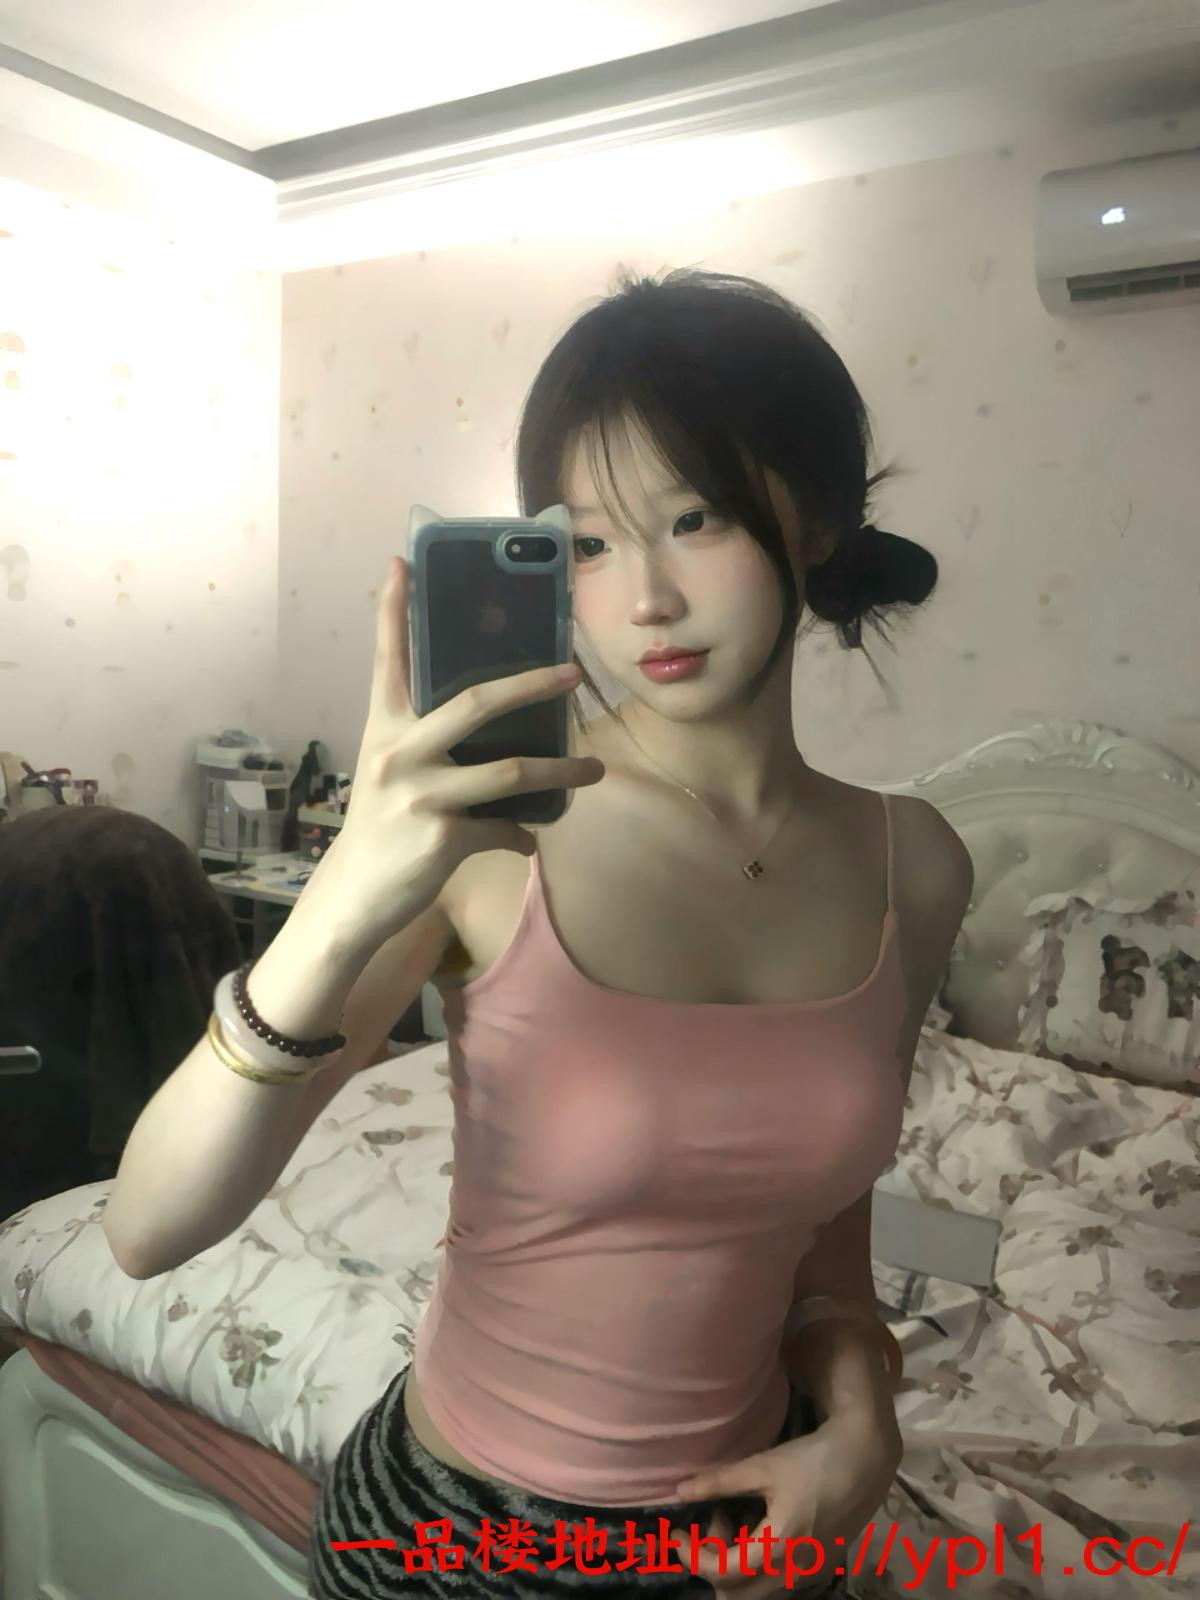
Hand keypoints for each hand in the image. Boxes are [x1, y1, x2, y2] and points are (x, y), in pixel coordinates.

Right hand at [308, 556, 604, 949]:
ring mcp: (421, 794)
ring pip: (510, 772)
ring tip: (595, 770)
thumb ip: (430, 745)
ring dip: (561, 772)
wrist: (354, 897)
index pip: (388, 659)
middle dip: (532, 684)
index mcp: (384, 728)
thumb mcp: (393, 774)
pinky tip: (527, 840)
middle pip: (476, 703)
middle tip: (572, 672)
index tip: (402, 562)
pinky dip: (521, 835)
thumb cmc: (381, 827)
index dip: (394, 610)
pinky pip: (503, 828)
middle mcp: (399, 752)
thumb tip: (499, 732)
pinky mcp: (442, 837)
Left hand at [666, 1406, 902, 1598]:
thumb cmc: (813, 1460)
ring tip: (735, 1519)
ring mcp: (810, 1574)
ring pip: (758, 1591)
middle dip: (714, 1563)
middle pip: (737, 1595)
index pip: (723, 1573)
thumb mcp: (763, 1466)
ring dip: (736, 1565)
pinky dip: (758, 1564)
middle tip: (712, 1522)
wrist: (866, 1458)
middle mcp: (795, 1572)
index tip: (676, 1533)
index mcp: (778, 1549)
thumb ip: (720, 1482)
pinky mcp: (821, 1567)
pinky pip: (778, 1582)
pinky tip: (760, 1526)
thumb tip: (680, 1491)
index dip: (693, 1556)